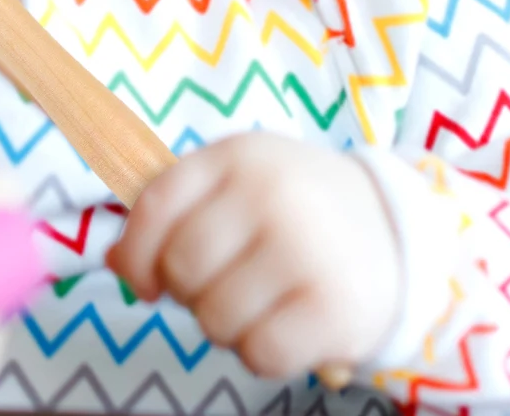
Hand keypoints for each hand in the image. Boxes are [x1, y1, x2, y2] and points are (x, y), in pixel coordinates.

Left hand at [105, 134, 400, 380]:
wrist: (393, 229)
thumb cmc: (292, 206)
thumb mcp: (234, 182)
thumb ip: (173, 211)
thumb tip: (116, 263)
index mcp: (236, 155)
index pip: (155, 206)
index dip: (135, 253)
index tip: (144, 281)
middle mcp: (270, 195)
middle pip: (182, 269)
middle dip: (188, 292)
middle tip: (221, 287)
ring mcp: (305, 249)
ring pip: (214, 319)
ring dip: (225, 326)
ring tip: (258, 302)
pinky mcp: (335, 307)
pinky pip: (259, 354)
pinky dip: (262, 352)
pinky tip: (285, 326)